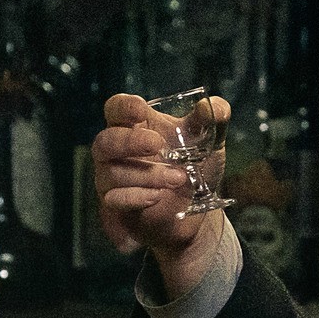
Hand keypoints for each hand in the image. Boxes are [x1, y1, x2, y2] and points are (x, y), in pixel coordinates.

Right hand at [94, 93, 227, 259]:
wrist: (194, 210)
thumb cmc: (193, 166)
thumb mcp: (208, 140)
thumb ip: (212, 120)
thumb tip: (213, 107)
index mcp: (135, 125)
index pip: (116, 108)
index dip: (124, 107)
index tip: (141, 110)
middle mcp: (117, 150)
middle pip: (105, 141)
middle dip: (130, 142)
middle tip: (158, 144)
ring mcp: (112, 177)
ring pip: (113, 172)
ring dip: (147, 175)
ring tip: (178, 178)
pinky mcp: (116, 204)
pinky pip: (114, 198)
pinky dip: (137, 196)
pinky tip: (158, 196)